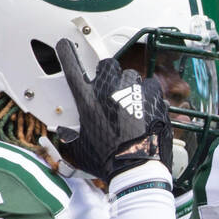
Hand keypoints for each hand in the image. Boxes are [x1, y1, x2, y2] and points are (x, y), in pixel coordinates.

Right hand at [55, 39, 172, 180]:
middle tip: (112, 90)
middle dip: (109, 74)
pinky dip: (151, 96)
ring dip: (131, 86)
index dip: (66, 53)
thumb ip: (71, 135)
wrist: (135, 172)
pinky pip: (152, 87)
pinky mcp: (153, 99)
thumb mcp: (79, 149)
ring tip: (132, 104)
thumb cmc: (107, 163)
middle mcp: (108, 91)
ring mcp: (132, 93)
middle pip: (107, 65)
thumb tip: (65, 133)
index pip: (70, 67)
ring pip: (132, 75)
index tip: (66, 47)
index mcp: (87, 101)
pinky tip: (148, 109)